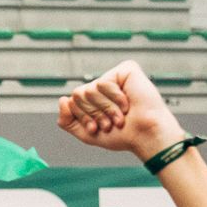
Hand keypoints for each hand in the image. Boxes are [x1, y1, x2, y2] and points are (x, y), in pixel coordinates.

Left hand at [56, 61, 187, 160]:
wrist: (145, 136)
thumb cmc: (122, 135)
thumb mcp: (86, 133)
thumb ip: (67, 120)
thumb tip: (62, 100)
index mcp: (95, 100)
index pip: (72, 102)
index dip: (83, 118)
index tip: (98, 128)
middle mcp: (103, 87)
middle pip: (78, 94)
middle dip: (93, 113)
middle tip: (110, 122)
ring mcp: (115, 77)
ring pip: (89, 89)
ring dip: (105, 109)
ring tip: (120, 116)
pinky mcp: (126, 70)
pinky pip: (104, 82)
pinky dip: (114, 98)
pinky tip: (127, 103)